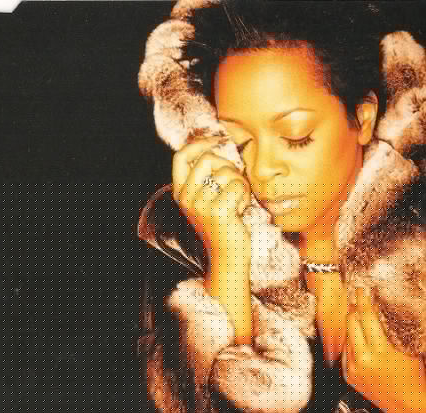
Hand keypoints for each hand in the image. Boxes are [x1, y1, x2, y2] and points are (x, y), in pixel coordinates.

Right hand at [172, 136, 251, 262]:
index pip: (181, 156)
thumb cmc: (223, 227)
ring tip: (238, 201)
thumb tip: (216, 147)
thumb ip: (206, 178)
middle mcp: (186, 198)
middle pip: (208, 158)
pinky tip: (241, 210)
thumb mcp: (207, 200)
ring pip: (226, 172)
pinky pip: (238, 185)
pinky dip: (245, 195)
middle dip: (228, 165)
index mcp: (180, 193)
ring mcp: (200, 205)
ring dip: (240, 183)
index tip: (218, 140)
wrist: (227, 259)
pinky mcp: (218, 211)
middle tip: (235, 183)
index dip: (200, 143)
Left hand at [342, 288, 425, 412]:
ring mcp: (352, 367)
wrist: (407, 404)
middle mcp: (362, 359)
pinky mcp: (348, 374)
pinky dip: (352, 342)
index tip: (361, 290)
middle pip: (351, 322)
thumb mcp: (406, 348)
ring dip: (352, 325)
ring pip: (347, 336)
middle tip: (358, 300)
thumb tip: (378, 306)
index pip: (366, 316)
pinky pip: (346, 351)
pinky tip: (359, 338)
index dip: (362, 300)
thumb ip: (390, 329)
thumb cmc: (412, 375)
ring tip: (359, 317)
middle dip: (354, 310)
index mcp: (379, 350)